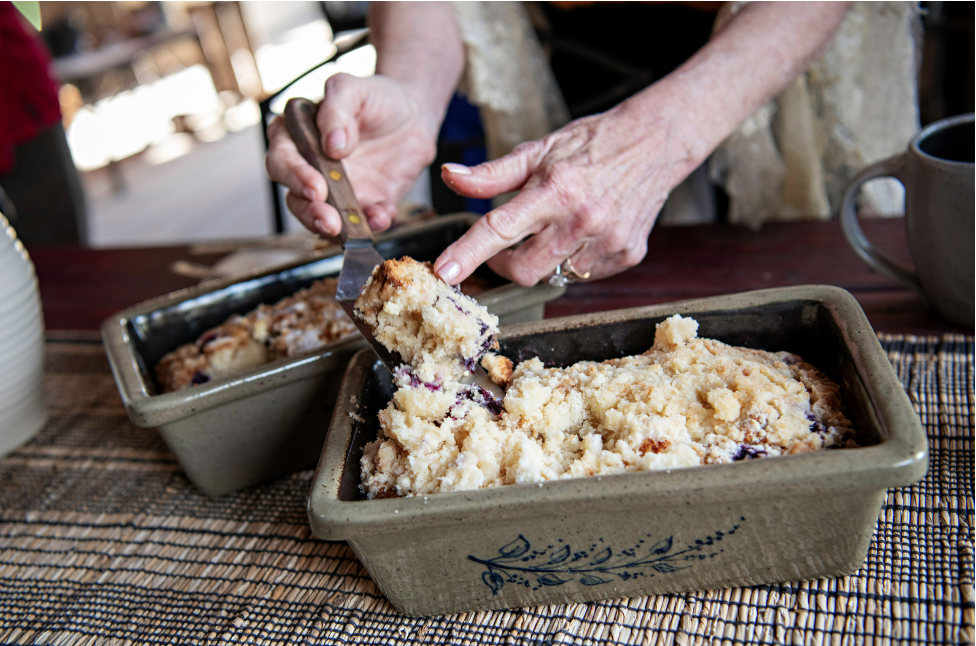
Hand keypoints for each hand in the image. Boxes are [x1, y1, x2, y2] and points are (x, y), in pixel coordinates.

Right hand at [265, 73, 437, 236]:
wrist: (412, 114)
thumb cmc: (375, 97)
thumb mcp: (353, 88)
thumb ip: (337, 108)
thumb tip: (332, 144)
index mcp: (298, 137)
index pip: (282, 160)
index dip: (295, 176)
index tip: (316, 187)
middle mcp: (312, 169)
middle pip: (296, 199)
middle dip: (311, 213)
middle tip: (329, 220)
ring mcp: (337, 191)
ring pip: (325, 219)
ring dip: (339, 228)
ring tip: (357, 227)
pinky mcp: (365, 204)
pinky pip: (365, 222)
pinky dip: (374, 223)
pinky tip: (383, 213)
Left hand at [432, 103, 698, 286]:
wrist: (655, 141)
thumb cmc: (592, 143)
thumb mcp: (538, 150)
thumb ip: (492, 173)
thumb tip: (450, 176)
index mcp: (555, 190)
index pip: (500, 229)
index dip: (468, 253)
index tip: (445, 272)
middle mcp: (582, 220)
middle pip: (525, 269)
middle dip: (506, 264)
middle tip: (505, 245)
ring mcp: (609, 241)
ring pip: (555, 274)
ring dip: (545, 259)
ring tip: (558, 227)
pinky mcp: (628, 254)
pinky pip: (586, 273)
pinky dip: (576, 259)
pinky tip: (585, 232)